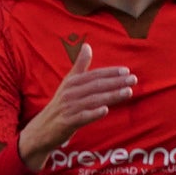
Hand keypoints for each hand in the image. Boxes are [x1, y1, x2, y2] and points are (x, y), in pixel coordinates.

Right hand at [18, 49, 138, 169]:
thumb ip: (80, 66)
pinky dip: (93, 113)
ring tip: (128, 92)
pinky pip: (82, 117)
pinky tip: (105, 110)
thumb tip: (87, 46)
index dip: (110, 73)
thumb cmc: (60, 105)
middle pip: (95, 86)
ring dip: (111, 96)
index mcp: (71, 82)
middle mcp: (69, 93)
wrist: (42, 129)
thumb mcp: (68, 83)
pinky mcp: (66, 122)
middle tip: (133, 79)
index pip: (94, 75)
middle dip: (115, 82)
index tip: (126, 71)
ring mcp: (68, 108)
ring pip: (92, 100)